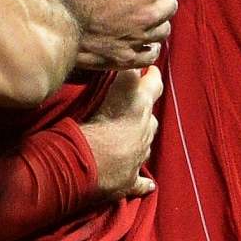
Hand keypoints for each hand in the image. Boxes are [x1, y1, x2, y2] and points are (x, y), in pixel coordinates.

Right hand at [48, 0, 173, 70]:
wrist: (54, 18)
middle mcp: (149, 14)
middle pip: (169, 4)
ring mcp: (138, 38)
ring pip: (163, 29)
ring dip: (154, 21)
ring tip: (135, 14)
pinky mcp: (126, 57)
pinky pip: (150, 54)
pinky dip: (147, 46)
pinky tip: (136, 38)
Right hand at [80, 66, 160, 199]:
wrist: (88, 162)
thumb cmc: (96, 121)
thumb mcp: (112, 87)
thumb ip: (123, 70)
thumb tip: (130, 56)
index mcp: (138, 106)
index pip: (151, 83)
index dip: (152, 74)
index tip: (150, 68)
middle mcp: (144, 130)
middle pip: (151, 114)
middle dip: (148, 103)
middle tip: (143, 94)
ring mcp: (139, 156)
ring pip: (147, 143)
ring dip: (142, 136)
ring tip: (132, 132)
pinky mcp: (130, 180)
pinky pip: (141, 182)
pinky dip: (144, 183)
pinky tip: (148, 185)